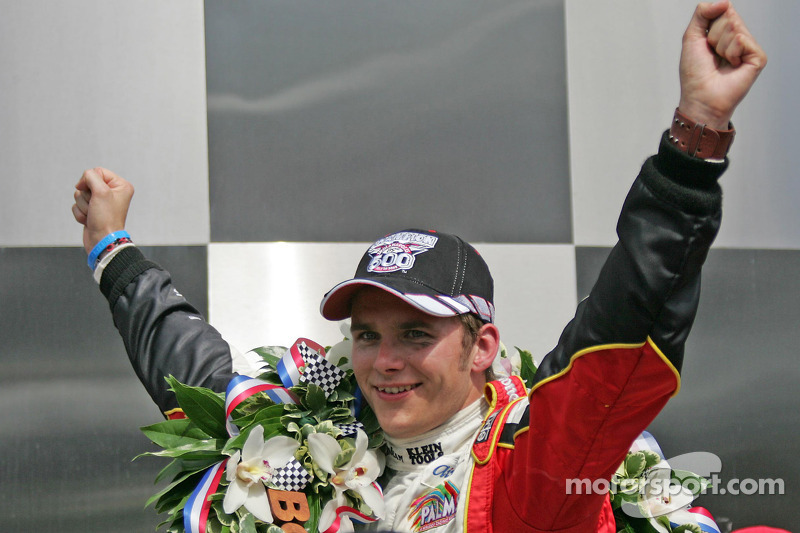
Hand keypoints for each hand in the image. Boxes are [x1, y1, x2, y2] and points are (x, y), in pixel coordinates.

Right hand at [72, 167, 134, 254]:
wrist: (102, 240)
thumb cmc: (106, 218)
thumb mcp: (101, 192)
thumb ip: (91, 177)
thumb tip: (83, 180)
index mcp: (120, 186)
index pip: (98, 171)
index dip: (90, 180)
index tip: (91, 191)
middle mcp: (112, 193)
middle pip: (87, 183)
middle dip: (87, 196)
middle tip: (95, 206)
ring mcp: (101, 202)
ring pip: (80, 195)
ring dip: (83, 206)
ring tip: (92, 215)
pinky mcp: (92, 210)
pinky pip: (77, 205)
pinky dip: (80, 213)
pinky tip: (89, 220)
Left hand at [678, 0, 766, 128]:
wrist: (700, 97)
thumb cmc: (694, 72)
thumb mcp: (691, 37)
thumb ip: (702, 13)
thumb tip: (725, 2)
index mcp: (725, 33)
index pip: (723, 10)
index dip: (709, 25)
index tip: (704, 44)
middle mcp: (739, 38)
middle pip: (729, 16)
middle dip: (714, 36)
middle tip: (712, 55)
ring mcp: (749, 48)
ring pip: (735, 27)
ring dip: (720, 46)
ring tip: (721, 62)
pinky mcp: (758, 57)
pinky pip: (742, 39)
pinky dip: (731, 52)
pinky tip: (731, 65)